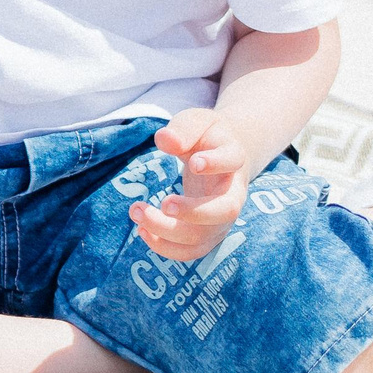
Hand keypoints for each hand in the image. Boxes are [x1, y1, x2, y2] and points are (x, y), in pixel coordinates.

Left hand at [129, 109, 249, 260]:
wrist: (224, 155)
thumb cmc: (207, 137)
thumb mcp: (197, 121)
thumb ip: (183, 128)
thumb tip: (165, 140)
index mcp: (234, 158)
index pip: (232, 161)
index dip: (216, 163)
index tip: (193, 163)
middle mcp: (234, 193)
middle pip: (225, 211)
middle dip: (193, 212)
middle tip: (164, 203)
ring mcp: (222, 218)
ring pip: (204, 236)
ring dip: (169, 232)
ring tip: (138, 213)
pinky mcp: (208, 233)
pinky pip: (192, 250)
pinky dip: (166, 247)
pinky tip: (142, 231)